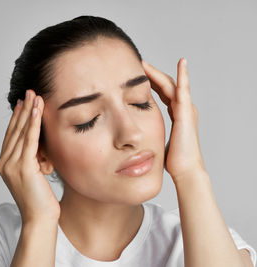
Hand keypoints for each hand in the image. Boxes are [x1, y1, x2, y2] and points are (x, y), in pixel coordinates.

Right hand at [0, 89, 59, 222]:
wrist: (40, 219)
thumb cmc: (40, 200)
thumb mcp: (34, 175)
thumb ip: (33, 159)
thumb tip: (40, 147)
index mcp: (5, 164)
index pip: (11, 136)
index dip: (17, 118)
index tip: (23, 103)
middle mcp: (5, 163)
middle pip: (15, 130)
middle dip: (22, 110)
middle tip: (29, 92)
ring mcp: (12, 165)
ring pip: (21, 132)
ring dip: (29, 112)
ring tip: (35, 96)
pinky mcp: (24, 167)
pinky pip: (29, 140)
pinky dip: (33, 123)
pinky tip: (36, 110)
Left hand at [142, 58, 206, 182]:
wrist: (185, 170)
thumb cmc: (174, 159)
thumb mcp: (159, 139)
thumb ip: (154, 132)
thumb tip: (141, 134)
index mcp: (177, 114)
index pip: (163, 92)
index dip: (151, 82)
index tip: (138, 74)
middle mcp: (183, 108)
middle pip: (166, 85)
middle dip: (152, 74)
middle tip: (138, 63)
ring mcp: (186, 109)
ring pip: (172, 84)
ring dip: (158, 72)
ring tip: (144, 63)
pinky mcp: (187, 112)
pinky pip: (184, 90)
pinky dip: (183, 76)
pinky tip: (182, 63)